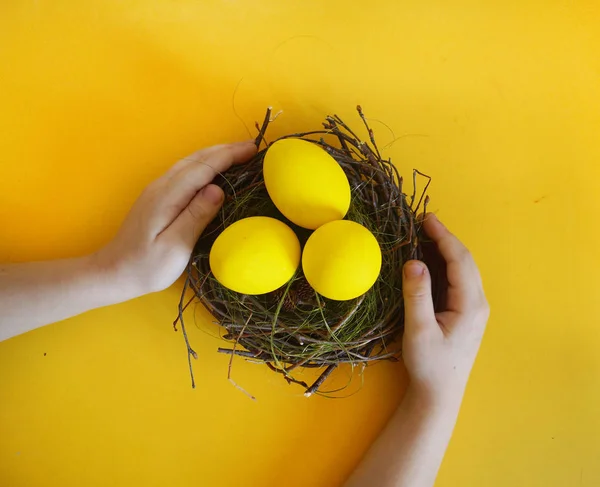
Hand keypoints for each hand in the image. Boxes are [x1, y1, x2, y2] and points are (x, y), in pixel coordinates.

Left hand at [94, 141, 256, 298]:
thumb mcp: (175, 246)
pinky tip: (215, 170)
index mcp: (167, 196)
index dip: (229, 156)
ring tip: (239, 153)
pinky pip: (186, 172)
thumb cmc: (146, 267)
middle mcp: (161, 186)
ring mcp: (158, 190)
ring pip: (190, 163)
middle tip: (252, 148)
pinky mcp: (158, 197)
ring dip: (215, 155)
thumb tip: (218, 189)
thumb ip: (196, 216)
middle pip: (196, 159)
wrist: (113, 272)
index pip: (203, 167)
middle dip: (225, 150)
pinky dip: (205, 165)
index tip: (253, 150)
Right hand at [401, 214, 488, 406]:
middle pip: (464, 261)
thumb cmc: (430, 365)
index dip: (444, 237)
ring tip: (423, 234)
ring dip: (444, 250)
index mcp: (470, 304)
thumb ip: (417, 295)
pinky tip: (428, 259)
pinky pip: (456, 280)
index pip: (460, 261)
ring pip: (461, 270)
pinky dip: (443, 264)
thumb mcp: (418, 330)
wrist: (439, 394)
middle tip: (422, 221)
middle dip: (445, 239)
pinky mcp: (464, 313)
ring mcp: (472, 308)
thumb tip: (413, 261)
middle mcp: (477, 302)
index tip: (426, 219)